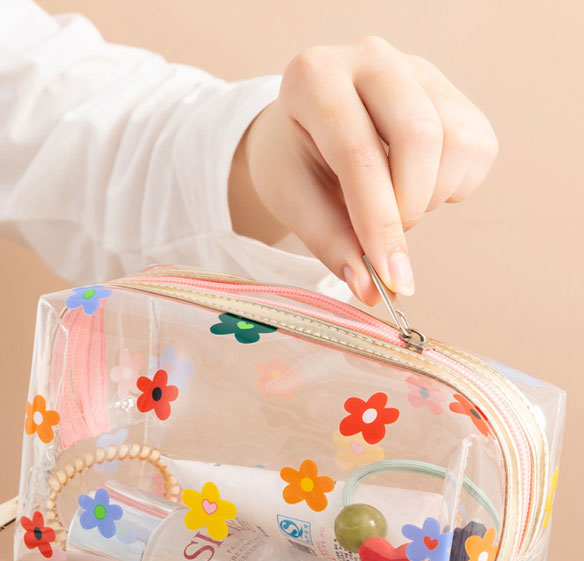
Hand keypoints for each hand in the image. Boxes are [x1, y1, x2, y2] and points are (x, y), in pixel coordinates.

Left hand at [229, 36, 498, 303]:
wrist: (303, 128)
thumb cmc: (293, 161)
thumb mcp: (292, 200)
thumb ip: (330, 242)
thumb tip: (372, 291)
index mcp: (315, 78)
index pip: (358, 155)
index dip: (378, 224)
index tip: (391, 279)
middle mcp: (372, 58)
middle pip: (420, 138)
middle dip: (408, 210)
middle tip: (383, 242)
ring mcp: (419, 69)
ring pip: (458, 143)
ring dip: (429, 199)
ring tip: (392, 206)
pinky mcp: (452, 91)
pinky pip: (478, 149)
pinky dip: (451, 187)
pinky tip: (415, 186)